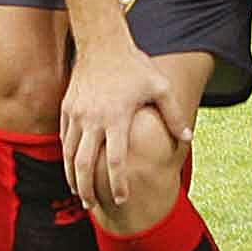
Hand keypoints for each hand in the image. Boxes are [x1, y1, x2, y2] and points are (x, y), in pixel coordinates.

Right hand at [61, 38, 192, 207]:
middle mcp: (93, 119)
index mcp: (117, 117)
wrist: (102, 44)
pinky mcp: (66, 109)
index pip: (116, 160)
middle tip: (92, 206)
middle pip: (84, 164)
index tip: (122, 199)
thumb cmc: (134, 66)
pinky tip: (72, 167)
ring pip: (69, 154)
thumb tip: (187, 138)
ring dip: (72, 177)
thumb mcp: (160, 87)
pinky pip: (64, 139)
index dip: (118, 183)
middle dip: (86, 189)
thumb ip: (173, 115)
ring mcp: (76, 114)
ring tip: (79, 193)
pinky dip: (67, 157)